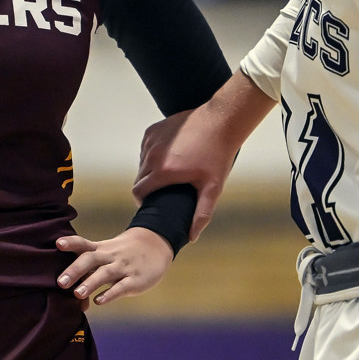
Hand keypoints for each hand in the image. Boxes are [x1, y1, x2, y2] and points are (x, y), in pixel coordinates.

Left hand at [55, 228, 173, 305]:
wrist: (155, 246)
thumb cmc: (123, 255)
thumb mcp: (107, 254)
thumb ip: (90, 274)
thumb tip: (75, 299)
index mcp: (101, 249)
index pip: (84, 244)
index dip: (71, 243)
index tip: (58, 244)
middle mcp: (110, 256)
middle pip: (91, 259)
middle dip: (75, 270)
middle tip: (60, 282)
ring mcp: (123, 267)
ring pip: (105, 273)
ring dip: (91, 283)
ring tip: (77, 294)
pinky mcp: (135, 280)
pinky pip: (121, 286)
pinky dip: (110, 294)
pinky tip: (99, 301)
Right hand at [132, 72, 276, 241]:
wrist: (220, 122)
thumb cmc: (218, 156)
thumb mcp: (213, 188)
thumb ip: (201, 214)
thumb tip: (191, 237)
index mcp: (163, 171)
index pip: (138, 192)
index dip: (143, 201)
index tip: (153, 203)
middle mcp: (152, 155)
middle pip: (139, 178)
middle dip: (147, 186)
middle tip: (164, 190)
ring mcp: (151, 141)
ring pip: (142, 163)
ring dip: (150, 170)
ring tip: (169, 174)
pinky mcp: (153, 130)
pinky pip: (146, 148)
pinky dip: (152, 154)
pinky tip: (169, 156)